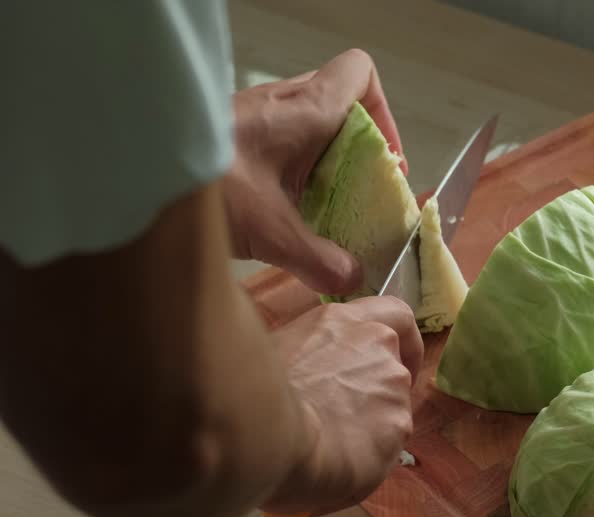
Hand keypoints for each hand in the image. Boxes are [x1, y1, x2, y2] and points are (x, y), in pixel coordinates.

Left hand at [225, 49, 408, 294]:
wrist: (128, 173)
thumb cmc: (203, 186)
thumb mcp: (271, 232)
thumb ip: (320, 260)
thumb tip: (354, 281)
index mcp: (305, 111)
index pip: (360, 75)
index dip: (383, 113)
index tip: (383, 160)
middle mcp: (282, 104)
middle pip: (340, 106)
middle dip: (358, 150)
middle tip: (361, 193)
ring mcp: (255, 117)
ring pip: (308, 126)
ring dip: (323, 164)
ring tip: (325, 209)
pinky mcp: (232, 138)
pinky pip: (278, 144)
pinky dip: (291, 173)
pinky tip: (283, 214)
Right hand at [261, 296, 423, 516]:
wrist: (260, 433)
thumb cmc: (250, 393)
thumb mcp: (276, 354)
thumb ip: (313, 354)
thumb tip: (314, 374)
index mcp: (344, 321)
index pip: (397, 315)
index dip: (404, 341)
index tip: (397, 360)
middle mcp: (377, 343)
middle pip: (396, 367)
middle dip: (380, 391)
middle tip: (352, 414)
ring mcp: (392, 382)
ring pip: (395, 406)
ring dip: (374, 424)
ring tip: (335, 446)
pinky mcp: (400, 422)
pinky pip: (392, 441)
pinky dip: (373, 453)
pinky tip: (342, 461)